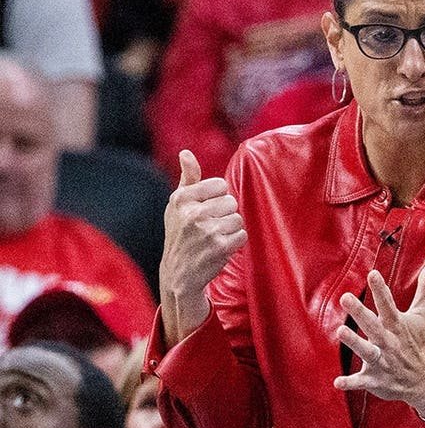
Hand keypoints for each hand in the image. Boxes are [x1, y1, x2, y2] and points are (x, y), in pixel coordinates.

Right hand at [160, 150, 246, 300]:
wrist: (178, 274)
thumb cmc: (181, 234)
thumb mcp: (178, 205)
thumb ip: (187, 178)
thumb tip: (186, 153)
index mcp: (181, 199)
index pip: (220, 185)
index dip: (217, 198)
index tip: (204, 211)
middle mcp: (192, 213)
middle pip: (231, 202)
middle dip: (224, 215)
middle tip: (208, 228)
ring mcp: (206, 230)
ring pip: (238, 218)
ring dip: (229, 230)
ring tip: (213, 239)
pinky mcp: (219, 247)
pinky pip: (242, 235)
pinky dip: (235, 243)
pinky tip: (219, 248)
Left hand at [334, 257, 424, 417]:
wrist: (424, 380)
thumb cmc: (419, 340)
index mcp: (398, 325)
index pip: (389, 305)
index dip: (380, 289)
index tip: (373, 274)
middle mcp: (390, 342)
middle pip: (374, 326)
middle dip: (360, 313)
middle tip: (345, 297)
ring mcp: (382, 362)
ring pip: (367, 352)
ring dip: (354, 343)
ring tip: (340, 331)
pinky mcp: (374, 380)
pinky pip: (361, 382)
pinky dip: (350, 383)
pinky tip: (337, 382)